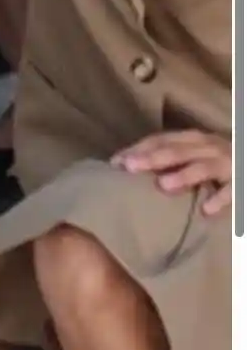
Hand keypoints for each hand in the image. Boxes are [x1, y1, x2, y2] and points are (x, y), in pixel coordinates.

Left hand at [112, 130, 232, 219]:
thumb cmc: (220, 163)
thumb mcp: (197, 154)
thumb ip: (172, 160)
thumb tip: (132, 169)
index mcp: (194, 139)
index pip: (162, 140)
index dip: (140, 148)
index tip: (116, 162)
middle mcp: (209, 147)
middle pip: (178, 151)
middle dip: (153, 157)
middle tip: (130, 167)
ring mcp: (227, 163)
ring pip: (204, 167)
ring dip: (184, 175)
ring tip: (163, 185)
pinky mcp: (242, 182)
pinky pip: (232, 191)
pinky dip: (220, 199)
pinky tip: (207, 210)